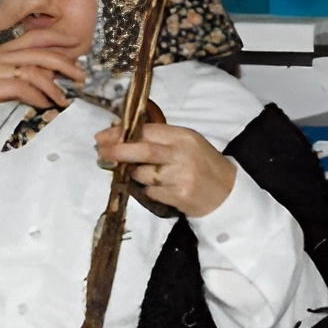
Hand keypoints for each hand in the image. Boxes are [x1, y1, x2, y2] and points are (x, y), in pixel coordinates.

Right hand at [0, 34, 84, 110]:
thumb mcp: (13, 83)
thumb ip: (32, 74)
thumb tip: (59, 76)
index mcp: (5, 50)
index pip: (35, 37)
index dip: (59, 41)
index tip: (78, 51)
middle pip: (39, 53)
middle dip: (65, 65)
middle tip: (81, 78)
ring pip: (33, 71)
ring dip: (53, 88)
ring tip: (63, 100)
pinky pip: (23, 87)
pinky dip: (38, 97)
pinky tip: (45, 105)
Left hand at [95, 122, 236, 218]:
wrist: (226, 192)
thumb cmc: (202, 164)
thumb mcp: (186, 143)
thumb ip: (159, 138)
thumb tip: (121, 135)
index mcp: (183, 136)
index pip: (147, 131)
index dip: (122, 133)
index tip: (103, 136)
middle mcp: (182, 154)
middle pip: (143, 150)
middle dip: (118, 151)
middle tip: (101, 152)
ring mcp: (180, 176)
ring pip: (143, 174)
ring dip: (134, 174)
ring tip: (142, 173)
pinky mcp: (178, 196)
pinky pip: (151, 192)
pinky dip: (148, 190)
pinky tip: (160, 188)